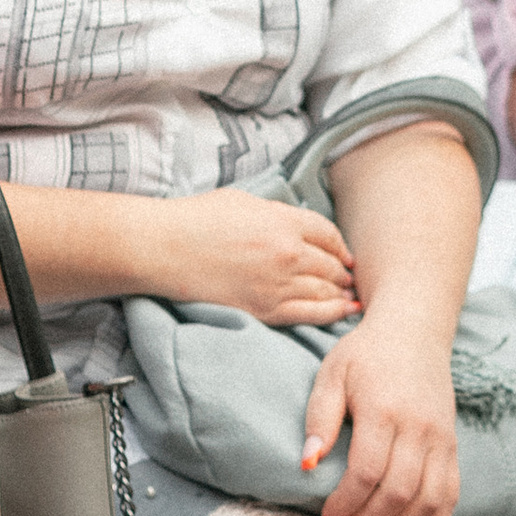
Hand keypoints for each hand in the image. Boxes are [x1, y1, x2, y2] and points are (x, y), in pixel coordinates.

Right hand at [150, 190, 357, 326]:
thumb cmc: (197, 218)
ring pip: (327, 291)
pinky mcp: (266, 310)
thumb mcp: (245, 201)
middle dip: (343, 271)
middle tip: (350, 277)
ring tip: (350, 295)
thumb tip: (300, 227)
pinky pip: (311, 314)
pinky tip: (344, 312)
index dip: (341, 245)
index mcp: (283, 221)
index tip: (345, 254)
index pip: (328, 234)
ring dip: (342, 293)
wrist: (165, 248)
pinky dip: (333, 313)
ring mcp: (278, 285)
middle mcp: (287, 254)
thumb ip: (278, 213)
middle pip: (332, 265)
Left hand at [302, 320, 459, 515]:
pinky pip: (450, 495)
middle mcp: (419, 428)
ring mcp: (441, 439)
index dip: (345, 502)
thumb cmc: (365, 354)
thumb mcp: (331, 374)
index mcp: (383, 411)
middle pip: (398, 492)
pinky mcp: (453, 446)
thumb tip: (307, 464)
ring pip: (428, 500)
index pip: (366, 472)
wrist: (414, 331)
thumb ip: (320, 418)